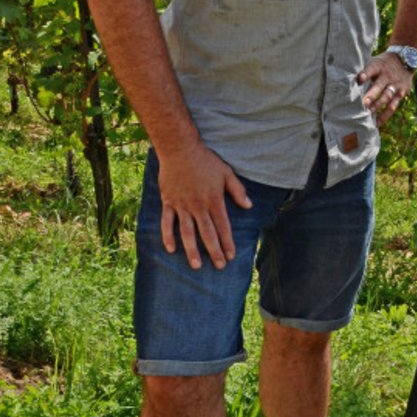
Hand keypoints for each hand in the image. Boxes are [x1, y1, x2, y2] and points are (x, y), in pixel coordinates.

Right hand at [156, 145, 252, 270]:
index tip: (231, 256)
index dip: (227, 242)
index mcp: (213, 200)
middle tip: (219, 266)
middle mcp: (198, 206)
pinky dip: (168, 236)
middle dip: (214, 251)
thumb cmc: (206, 161)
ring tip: (196, 265)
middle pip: (207, 233)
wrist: (180, 150)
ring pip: (187, 232)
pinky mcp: (168, 202)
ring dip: (192, 250)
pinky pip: (167, 222)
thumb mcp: (227, 173)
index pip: (223, 226)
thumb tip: (249, 206)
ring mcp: (182, 205)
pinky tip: (171, 249)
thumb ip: (237, 191)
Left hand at [357, 52, 413, 125]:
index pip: (372, 69)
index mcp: (379, 66)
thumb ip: (364, 70)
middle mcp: (387, 76)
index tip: (360, 80)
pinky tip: (377, 122)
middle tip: (364, 103)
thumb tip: (345, 79)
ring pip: (386, 96)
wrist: (405, 60)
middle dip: (372, 95)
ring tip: (368, 114)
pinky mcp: (401, 93)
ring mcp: (395, 85)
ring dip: (377, 105)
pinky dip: (385, 115)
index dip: (366, 74)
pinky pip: (393, 106)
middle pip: (379, 86)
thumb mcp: (374, 61)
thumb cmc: (383, 64)